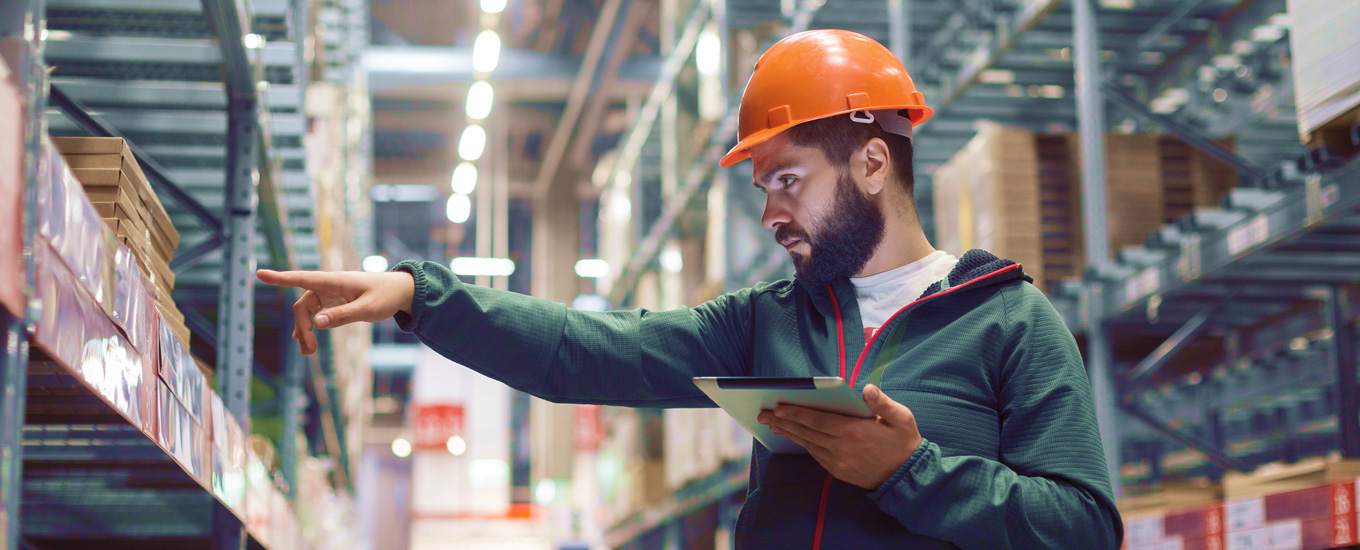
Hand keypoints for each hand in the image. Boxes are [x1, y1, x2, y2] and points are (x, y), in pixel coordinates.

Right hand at [256, 269, 415, 354]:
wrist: (401, 291)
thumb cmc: (386, 296)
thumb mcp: (368, 309)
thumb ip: (343, 315)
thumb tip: (316, 322)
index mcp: (335, 281)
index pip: (302, 278)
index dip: (280, 278)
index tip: (260, 273)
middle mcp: (329, 285)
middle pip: (303, 305)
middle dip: (302, 327)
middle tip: (309, 351)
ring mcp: (331, 293)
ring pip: (308, 311)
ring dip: (305, 330)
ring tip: (307, 352)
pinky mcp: (335, 301)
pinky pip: (316, 313)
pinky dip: (311, 327)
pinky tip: (306, 341)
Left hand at [757, 384, 921, 489]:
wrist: (907, 478)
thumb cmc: (904, 443)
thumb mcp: (902, 419)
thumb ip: (883, 403)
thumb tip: (867, 389)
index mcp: (854, 432)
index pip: (818, 420)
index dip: (796, 413)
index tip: (779, 407)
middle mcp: (842, 448)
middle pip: (807, 432)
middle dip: (783, 422)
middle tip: (764, 415)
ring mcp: (838, 462)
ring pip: (808, 444)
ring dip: (789, 433)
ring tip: (772, 425)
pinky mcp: (838, 471)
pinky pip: (816, 455)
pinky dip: (803, 444)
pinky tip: (794, 437)